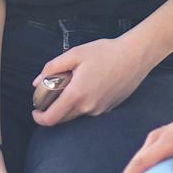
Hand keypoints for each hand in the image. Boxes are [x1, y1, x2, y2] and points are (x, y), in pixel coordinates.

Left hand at [33, 36, 150, 126]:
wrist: (136, 55)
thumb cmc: (106, 52)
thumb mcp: (75, 54)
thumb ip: (52, 67)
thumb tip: (37, 82)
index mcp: (76, 95)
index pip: (51, 119)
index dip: (39, 118)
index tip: (36, 110)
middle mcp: (88, 107)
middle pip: (62, 119)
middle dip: (52, 111)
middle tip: (51, 96)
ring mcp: (100, 109)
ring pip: (77, 115)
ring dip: (69, 106)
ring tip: (74, 86)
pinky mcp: (109, 108)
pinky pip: (90, 110)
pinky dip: (84, 103)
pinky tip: (90, 86)